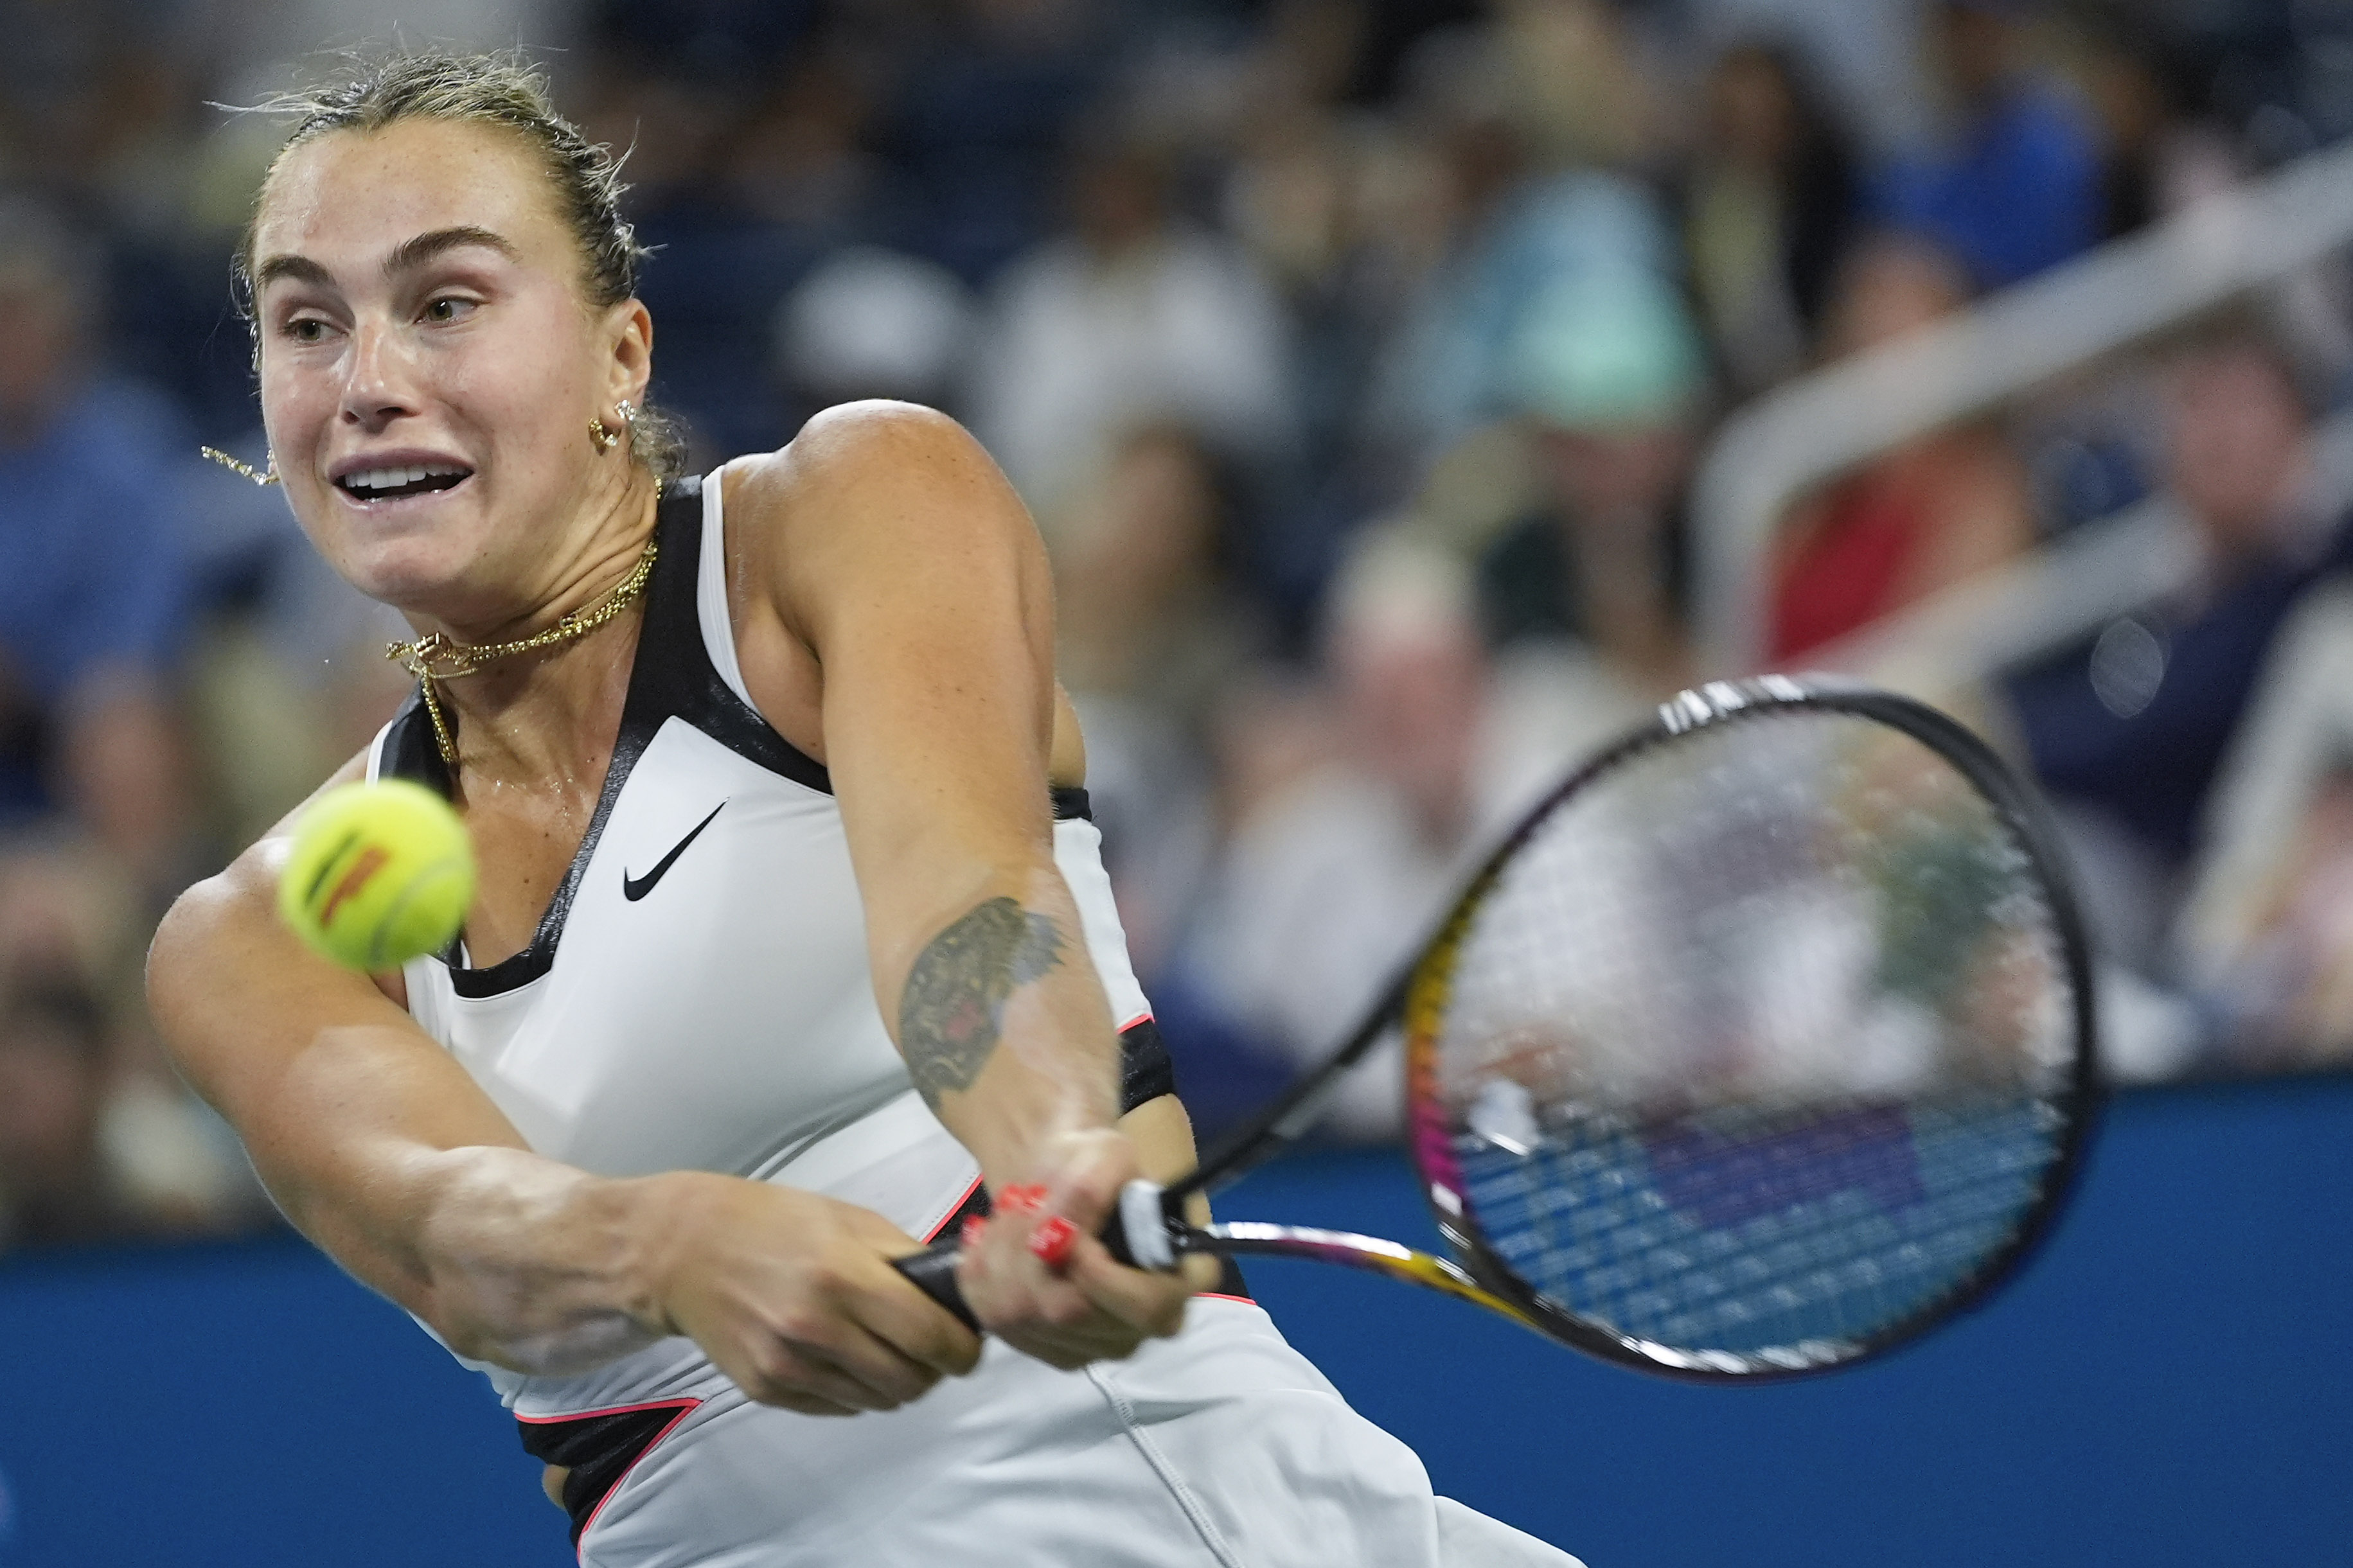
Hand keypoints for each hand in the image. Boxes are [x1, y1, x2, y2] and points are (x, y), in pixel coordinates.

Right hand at [637, 1173, 981, 1414]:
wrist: (682, 1249)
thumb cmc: (772, 1223)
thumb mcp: (848, 1220)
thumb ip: (905, 1260)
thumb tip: (957, 1297)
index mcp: (844, 1275)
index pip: (931, 1338)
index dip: (963, 1349)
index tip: (969, 1344)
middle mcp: (816, 1327)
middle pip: (910, 1381)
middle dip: (934, 1369)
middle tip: (931, 1348)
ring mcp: (788, 1365)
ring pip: (878, 1401)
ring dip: (897, 1383)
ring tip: (887, 1350)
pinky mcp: (766, 1389)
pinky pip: (839, 1407)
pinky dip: (857, 1391)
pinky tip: (845, 1357)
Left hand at [953, 1128, 1214, 1369]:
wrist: (1064, 1182)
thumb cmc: (1097, 1168)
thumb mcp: (1105, 1156)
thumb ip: (1090, 1195)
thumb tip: (1055, 1235)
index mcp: (1171, 1287)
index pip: (1145, 1307)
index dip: (1100, 1273)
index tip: (1063, 1226)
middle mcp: (1130, 1332)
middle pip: (1067, 1313)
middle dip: (1032, 1251)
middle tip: (1025, 1199)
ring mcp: (1079, 1347)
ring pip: (1020, 1314)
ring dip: (1002, 1251)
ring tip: (1012, 1209)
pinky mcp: (1032, 1346)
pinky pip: (990, 1313)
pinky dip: (980, 1268)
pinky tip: (993, 1237)